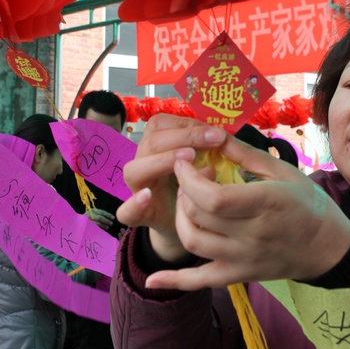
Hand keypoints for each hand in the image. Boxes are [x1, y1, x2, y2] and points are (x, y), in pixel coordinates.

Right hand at [86, 208, 116, 232]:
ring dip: (103, 225)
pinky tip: (103, 229)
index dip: (108, 215)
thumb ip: (99, 214)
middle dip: (106, 221)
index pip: (101, 212)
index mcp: (92, 210)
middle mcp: (89, 214)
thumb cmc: (89, 217)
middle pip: (99, 218)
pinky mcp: (86, 225)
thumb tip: (110, 217)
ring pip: (97, 223)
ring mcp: (87, 220)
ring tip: (108, 227)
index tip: (113, 218)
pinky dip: (99, 228)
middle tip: (111, 223)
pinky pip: (94, 227)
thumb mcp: (93, 213)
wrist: (78, 221)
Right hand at [116, 114, 226, 261]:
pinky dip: (134, 204)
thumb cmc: (198, 187)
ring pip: (134, 170)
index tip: (216, 131)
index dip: (188, 124)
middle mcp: (144, 163)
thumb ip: (209, 147)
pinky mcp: (141, 216)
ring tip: (190, 158)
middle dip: (184, 137)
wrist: (190, 224)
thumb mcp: (204, 162)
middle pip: (151, 142)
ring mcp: (138, 189)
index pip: (161, 125)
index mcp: (157, 146)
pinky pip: (126, 211)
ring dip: (162, 161)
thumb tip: (223, 134)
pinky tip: (147, 195)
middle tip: (214, 139)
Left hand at [143, 133, 349, 290]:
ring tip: (189, 203)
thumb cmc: (308, 204)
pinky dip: (175, 281)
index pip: (212, 197)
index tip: (185, 162)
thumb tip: (217, 135)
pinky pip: (201, 281)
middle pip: (198, 216)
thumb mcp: (284, 172)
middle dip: (184, 192)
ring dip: (181, 218)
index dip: (189, 178)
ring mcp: (244, 258)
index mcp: (265, 203)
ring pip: (194, 242)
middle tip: (192, 178)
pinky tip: (154, 281)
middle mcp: (252, 234)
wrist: (328, 247)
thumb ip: (247, 155)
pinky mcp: (240, 275)